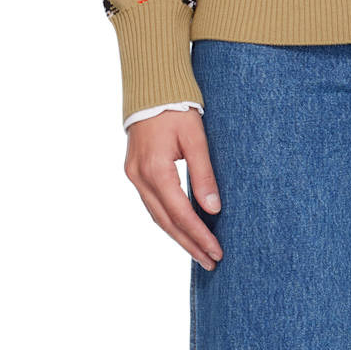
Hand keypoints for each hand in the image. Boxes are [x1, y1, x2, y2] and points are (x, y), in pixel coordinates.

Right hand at [124, 108, 223, 269]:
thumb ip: (204, 173)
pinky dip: (168, 220)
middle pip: (166, 221)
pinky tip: (181, 229)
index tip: (216, 251)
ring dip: (178, 236)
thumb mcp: (195, 137)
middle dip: (190, 244)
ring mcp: (134, 176)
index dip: (199, 235)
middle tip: (211, 261)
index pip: (180, 213)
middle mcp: (140, 177)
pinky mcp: (135, 172)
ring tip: (199, 252)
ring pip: (157, 216)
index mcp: (155, 169)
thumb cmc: (176, 107)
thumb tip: (213, 209)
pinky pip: (152, 205)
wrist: (151, 87)